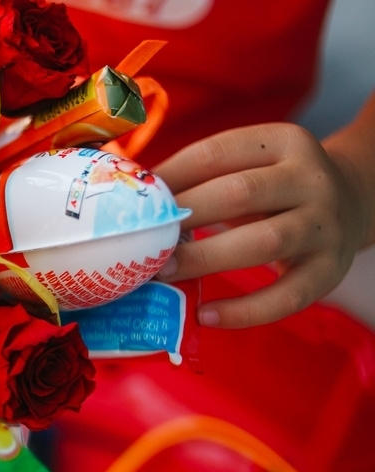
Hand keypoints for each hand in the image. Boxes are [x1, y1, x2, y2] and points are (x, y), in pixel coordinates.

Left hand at [152, 122, 371, 327]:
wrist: (354, 202)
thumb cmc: (276, 187)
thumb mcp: (251, 165)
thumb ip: (203, 176)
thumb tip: (132, 201)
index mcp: (283, 142)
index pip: (216, 153)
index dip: (171, 177)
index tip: (135, 202)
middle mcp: (310, 179)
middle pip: (239, 194)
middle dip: (185, 218)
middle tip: (142, 242)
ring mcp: (324, 225)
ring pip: (264, 242)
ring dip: (205, 259)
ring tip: (164, 273)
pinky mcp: (330, 270)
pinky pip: (287, 296)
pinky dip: (244, 310)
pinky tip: (206, 315)